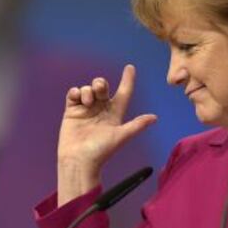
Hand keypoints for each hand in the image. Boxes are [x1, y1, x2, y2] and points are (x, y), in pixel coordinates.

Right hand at [57, 64, 156, 204]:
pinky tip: (77, 98)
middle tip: (99, 90)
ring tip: (87, 102)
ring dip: (88, 90)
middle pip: (103, 87)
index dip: (127, 80)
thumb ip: (136, 125)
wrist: (78, 160)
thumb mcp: (121, 136)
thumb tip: (155, 118)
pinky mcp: (72, 111)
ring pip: (88, 88)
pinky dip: (76, 92)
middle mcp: (101, 110)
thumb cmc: (101, 151)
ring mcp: (86, 110)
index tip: (130, 67)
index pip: (123, 93)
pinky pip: (74, 93)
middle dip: (100, 83)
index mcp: (115, 114)